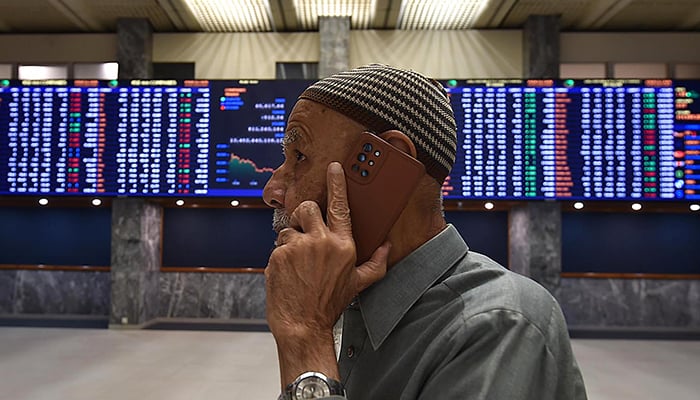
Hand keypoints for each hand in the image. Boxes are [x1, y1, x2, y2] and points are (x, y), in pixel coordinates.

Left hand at [265, 162, 390, 338]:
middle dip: (303, 216)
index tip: (335, 167)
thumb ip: (377, 263)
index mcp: (343, 245)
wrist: (303, 325)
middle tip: (304, 231)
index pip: (340, 206)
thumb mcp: (358, 284)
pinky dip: (280, 257)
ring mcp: (297, 247)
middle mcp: (321, 242)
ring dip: (291, 242)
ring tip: (297, 264)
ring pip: (288, 228)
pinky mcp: (278, 255)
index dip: (337, 183)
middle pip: (307, 208)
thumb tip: (387, 247)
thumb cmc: (330, 305)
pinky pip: (277, 246)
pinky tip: (288, 273)